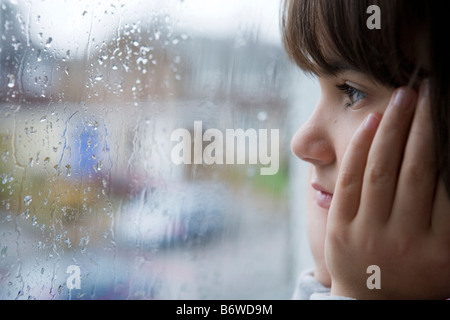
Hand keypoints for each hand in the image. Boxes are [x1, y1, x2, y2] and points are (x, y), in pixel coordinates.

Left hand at [326, 81, 449, 298]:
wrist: (374, 303)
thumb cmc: (418, 271)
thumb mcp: (447, 251)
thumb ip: (449, 210)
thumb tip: (448, 159)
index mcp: (442, 247)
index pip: (447, 180)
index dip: (445, 136)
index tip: (445, 107)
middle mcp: (406, 240)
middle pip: (416, 169)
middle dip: (422, 123)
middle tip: (428, 88)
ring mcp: (368, 234)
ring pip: (381, 170)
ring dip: (393, 127)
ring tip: (404, 96)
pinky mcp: (340, 229)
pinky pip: (350, 181)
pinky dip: (360, 148)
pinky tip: (372, 122)